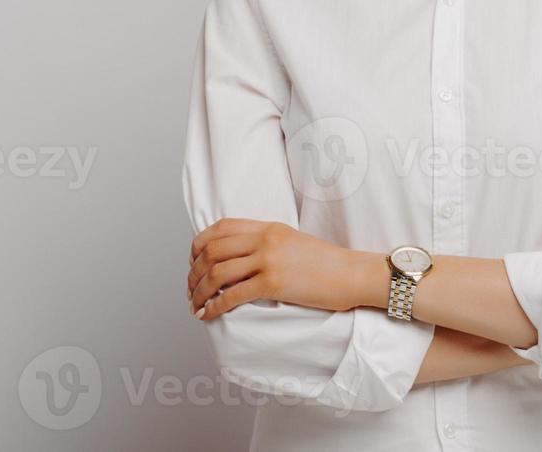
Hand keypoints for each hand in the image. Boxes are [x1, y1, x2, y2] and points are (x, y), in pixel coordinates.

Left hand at [188, 218, 367, 320]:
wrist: (351, 274)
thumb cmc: (325, 263)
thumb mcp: (292, 241)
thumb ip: (265, 243)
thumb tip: (236, 257)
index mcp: (268, 227)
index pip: (220, 227)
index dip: (199, 244)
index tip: (194, 261)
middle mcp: (264, 239)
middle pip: (213, 251)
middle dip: (194, 272)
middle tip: (190, 288)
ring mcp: (268, 260)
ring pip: (217, 273)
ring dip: (199, 291)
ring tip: (194, 304)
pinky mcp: (273, 284)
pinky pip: (231, 296)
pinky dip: (213, 307)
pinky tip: (207, 315)